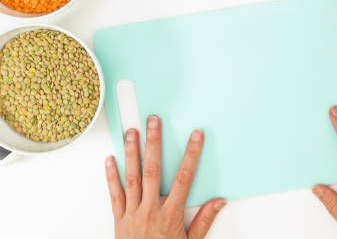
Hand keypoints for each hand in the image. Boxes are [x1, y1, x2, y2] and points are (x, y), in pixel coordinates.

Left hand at [105, 116, 225, 238]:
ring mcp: (132, 213)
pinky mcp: (119, 219)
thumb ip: (204, 221)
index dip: (191, 154)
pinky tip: (110, 159)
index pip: (184, 178)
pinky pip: (114, 194)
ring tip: (131, 132)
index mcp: (170, 215)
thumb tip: (219, 201)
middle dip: (154, 143)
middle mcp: (150, 210)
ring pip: (132, 177)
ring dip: (131, 152)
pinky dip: (111, 176)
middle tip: (153, 121)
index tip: (196, 136)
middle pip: (153, 170)